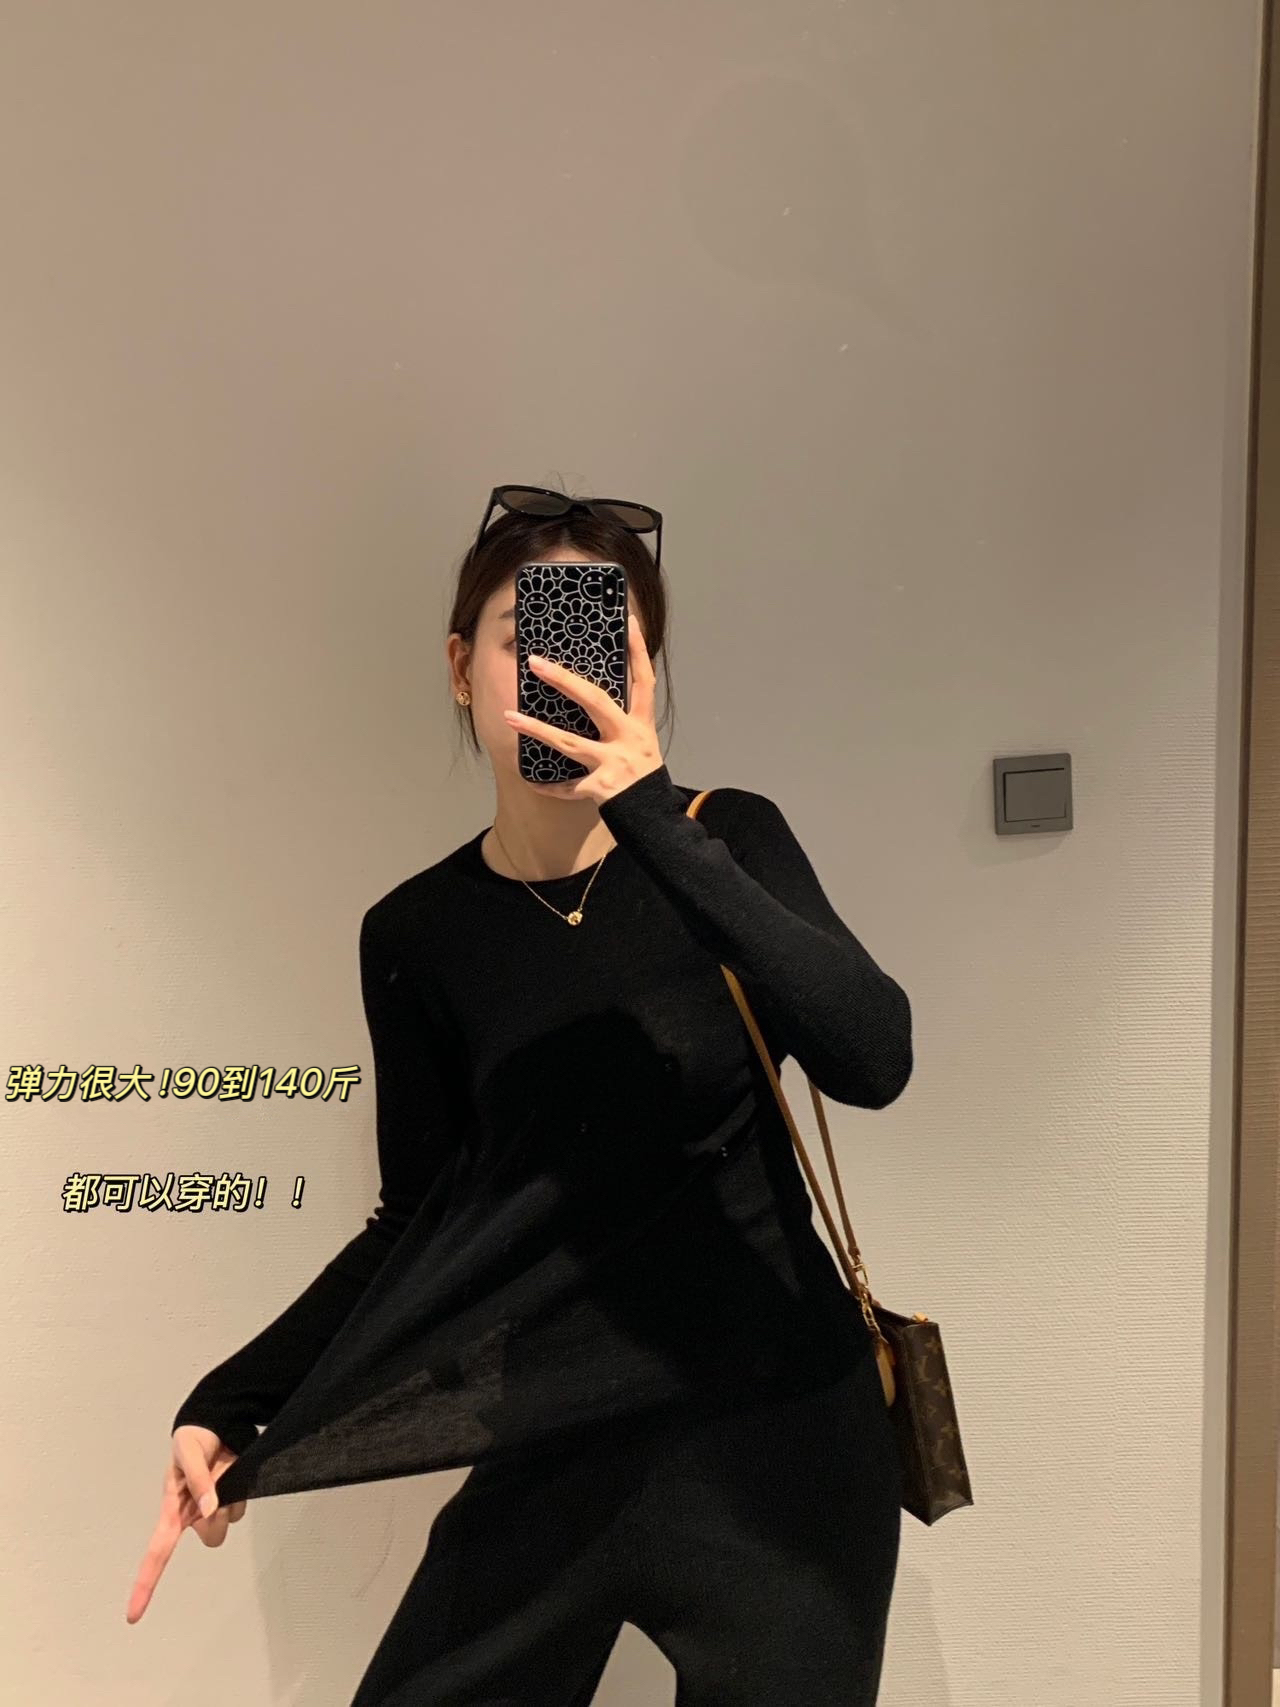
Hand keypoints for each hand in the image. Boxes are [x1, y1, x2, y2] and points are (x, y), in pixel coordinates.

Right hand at [124, 1425, 246, 1623]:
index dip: (145, 1584)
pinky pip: (241, 1508)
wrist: (216, 1425)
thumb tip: (208, 1508)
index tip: (133, 1614)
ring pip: (227, 1525)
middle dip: (217, 1519)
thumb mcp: (187, 1452)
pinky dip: (240, 1494)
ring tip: (222, 1474)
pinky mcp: (230, 1499)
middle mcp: (192, 1515)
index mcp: (172, 1510)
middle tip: (215, 1490)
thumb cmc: (192, 1440)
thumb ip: (197, 1480)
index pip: (157, 1553)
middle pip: (210, 1537)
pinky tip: (232, 1473)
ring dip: (229, 1504)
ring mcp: (213, 1508)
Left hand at [502, 619, 663, 806]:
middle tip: (536, 663)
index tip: (626, 621)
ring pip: (569, 743)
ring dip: (536, 729)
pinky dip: (550, 786)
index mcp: (642, 725)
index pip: (643, 680)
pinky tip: (531, 780)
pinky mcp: (601, 788)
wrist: (654, 820)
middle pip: (595, 702)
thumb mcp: (642, 744)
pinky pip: (567, 786)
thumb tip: (592, 699)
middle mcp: (629, 739)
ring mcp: (614, 764)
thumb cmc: (644, 779)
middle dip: (563, 681)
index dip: (638, 650)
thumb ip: (623, 723)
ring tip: (509, 716)